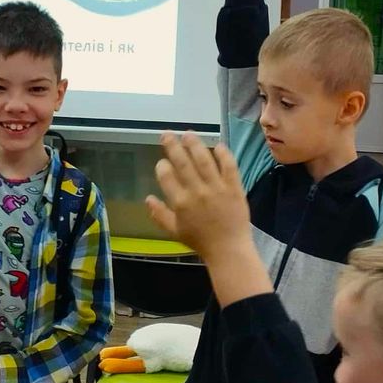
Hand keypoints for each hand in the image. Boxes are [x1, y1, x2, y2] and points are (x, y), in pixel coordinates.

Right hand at [146, 132, 252, 262]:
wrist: (229, 249)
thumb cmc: (200, 241)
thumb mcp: (174, 232)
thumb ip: (159, 214)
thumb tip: (148, 198)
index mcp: (181, 202)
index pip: (167, 176)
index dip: (162, 166)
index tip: (162, 162)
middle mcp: (197, 191)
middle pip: (183, 162)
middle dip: (173, 146)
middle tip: (167, 134)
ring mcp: (217, 188)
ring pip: (204, 159)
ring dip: (195, 144)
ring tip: (188, 133)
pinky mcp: (234, 187)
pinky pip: (229, 166)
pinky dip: (223, 154)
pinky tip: (218, 145)